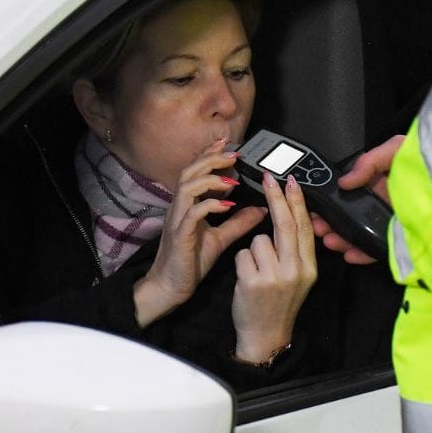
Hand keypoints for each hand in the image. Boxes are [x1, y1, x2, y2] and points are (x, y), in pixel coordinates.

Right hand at [134, 139, 264, 326]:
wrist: (170, 288)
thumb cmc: (190, 262)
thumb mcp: (220, 238)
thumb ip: (238, 222)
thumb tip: (261, 209)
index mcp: (188, 206)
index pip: (195, 172)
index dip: (209, 155)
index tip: (228, 144)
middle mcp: (180, 208)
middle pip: (189, 172)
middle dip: (211, 159)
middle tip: (233, 154)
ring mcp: (177, 221)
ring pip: (187, 187)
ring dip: (210, 179)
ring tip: (231, 179)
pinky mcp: (180, 236)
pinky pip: (192, 214)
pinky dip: (209, 205)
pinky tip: (226, 205)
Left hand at [232, 171, 318, 363]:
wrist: (265, 336)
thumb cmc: (279, 302)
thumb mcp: (298, 278)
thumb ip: (296, 250)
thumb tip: (293, 215)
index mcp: (308, 267)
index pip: (303, 227)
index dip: (297, 202)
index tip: (291, 180)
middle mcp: (295, 270)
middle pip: (284, 224)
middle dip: (276, 197)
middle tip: (268, 176)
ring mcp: (274, 276)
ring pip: (258, 239)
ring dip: (253, 250)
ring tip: (257, 271)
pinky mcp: (252, 281)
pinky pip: (243, 253)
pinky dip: (242, 262)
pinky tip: (246, 279)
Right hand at [312, 133, 403, 264]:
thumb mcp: (397, 151)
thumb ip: (370, 161)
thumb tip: (346, 180)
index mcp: (385, 180)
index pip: (353, 190)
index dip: (335, 197)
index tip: (319, 204)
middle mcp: (388, 202)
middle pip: (354, 213)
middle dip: (333, 220)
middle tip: (319, 225)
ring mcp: (395, 223)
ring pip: (363, 232)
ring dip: (344, 237)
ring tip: (330, 239)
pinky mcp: (404, 241)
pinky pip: (380, 249)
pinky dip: (363, 252)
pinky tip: (351, 253)